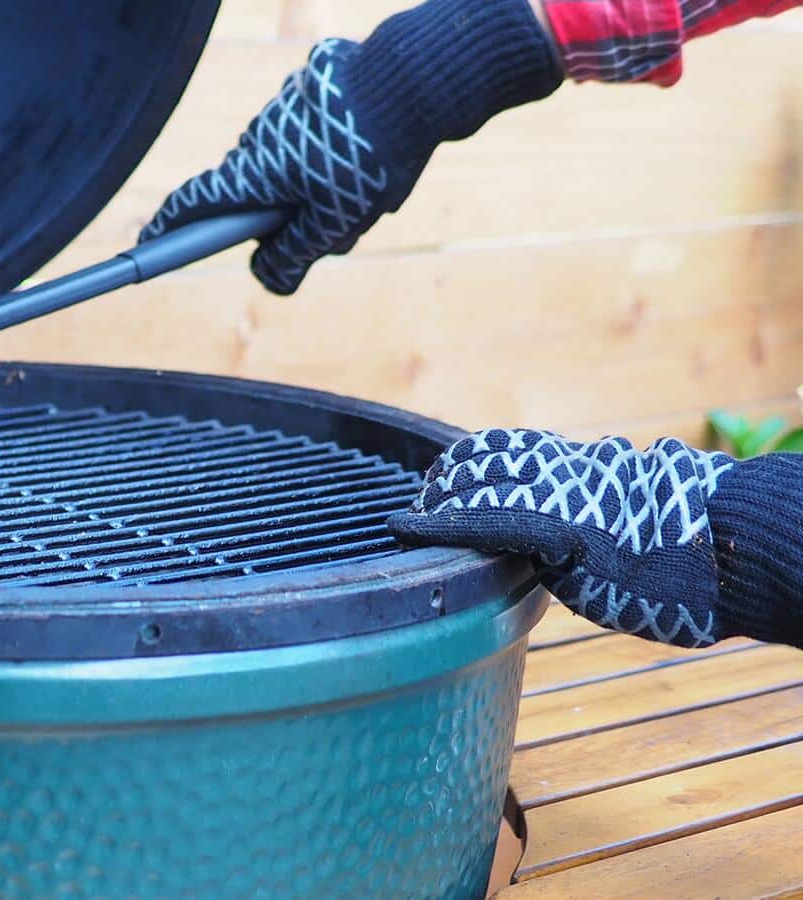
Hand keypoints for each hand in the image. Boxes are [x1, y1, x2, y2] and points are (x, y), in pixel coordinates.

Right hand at [139, 0, 562, 294]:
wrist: (413, 81)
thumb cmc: (369, 157)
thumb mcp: (334, 222)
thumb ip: (294, 255)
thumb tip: (270, 280)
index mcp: (252, 172)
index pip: (193, 205)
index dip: (167, 229)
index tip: (145, 245)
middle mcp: (257, 136)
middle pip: (251, 189)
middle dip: (281, 215)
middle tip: (333, 231)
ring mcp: (284, 108)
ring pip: (286, 161)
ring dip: (313, 182)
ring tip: (370, 190)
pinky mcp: (314, 87)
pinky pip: (312, 130)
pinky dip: (332, 148)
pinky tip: (377, 151)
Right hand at [389, 429, 736, 647]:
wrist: (733, 543)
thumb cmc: (667, 586)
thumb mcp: (593, 592)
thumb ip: (539, 558)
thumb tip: (500, 541)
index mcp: (551, 520)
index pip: (471, 514)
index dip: (432, 522)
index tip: (399, 527)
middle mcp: (556, 482)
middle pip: (479, 473)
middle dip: (439, 490)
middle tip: (414, 511)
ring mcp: (574, 462)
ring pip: (502, 451)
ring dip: (463, 465)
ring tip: (438, 482)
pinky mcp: (592, 455)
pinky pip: (529, 446)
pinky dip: (496, 454)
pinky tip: (487, 465)